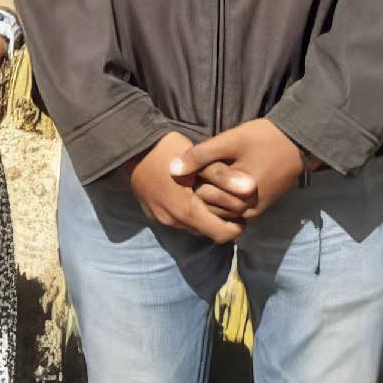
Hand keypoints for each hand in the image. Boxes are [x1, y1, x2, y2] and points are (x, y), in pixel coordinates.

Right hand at [128, 132, 242, 241]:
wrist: (131, 147)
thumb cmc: (168, 151)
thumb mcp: (201, 160)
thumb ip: (225, 177)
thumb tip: (251, 189)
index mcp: (187, 212)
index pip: (223, 235)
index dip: (237, 225)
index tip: (242, 209)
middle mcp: (174, 222)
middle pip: (208, 231)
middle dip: (221, 219)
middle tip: (228, 198)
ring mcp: (162, 219)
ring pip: (193, 226)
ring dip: (204, 214)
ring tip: (211, 193)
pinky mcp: (153, 214)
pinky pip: (179, 220)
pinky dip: (189, 211)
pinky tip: (191, 192)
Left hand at [172, 118, 308, 219]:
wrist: (298, 143)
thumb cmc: (263, 139)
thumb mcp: (230, 141)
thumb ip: (200, 155)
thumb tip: (171, 170)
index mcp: (238, 197)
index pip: (200, 195)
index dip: (197, 177)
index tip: (203, 162)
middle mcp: (247, 212)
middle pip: (210, 206)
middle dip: (204, 188)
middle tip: (209, 167)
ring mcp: (254, 214)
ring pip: (221, 210)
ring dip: (215, 195)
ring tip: (217, 172)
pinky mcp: (259, 211)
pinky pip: (233, 211)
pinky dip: (226, 199)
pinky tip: (226, 181)